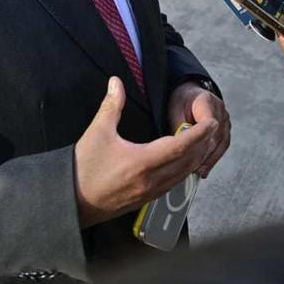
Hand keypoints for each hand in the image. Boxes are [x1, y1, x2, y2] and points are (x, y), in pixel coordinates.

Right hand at [72, 78, 223, 227]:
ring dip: (196, 158)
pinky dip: (185, 170)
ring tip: (205, 142)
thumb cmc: (82, 168)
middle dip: (204, 144)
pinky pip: (175, 184)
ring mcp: (150, 193)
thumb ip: (112, 106)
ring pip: (184, 174)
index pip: (181, 146)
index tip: (212, 122)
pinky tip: (186, 161)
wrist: (70, 202)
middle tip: (213, 128)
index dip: (200, 133)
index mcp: (142, 162)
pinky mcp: (147, 200)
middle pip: (189, 161)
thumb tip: (116, 81)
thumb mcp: (97, 132)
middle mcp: (151, 180)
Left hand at [166, 81, 230, 178]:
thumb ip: (180, 127)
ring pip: (222, 142)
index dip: (203, 137)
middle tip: (194, 167)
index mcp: (206, 100)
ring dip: (211, 158)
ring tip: (200, 171)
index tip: (195, 151)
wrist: (189, 97)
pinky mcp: (226, 129)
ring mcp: (225, 119)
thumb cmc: (180, 103)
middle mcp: (220, 109)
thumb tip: (182, 145)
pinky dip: (214, 157)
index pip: (209, 120)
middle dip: (205, 152)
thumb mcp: (175, 111)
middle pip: (216, 134)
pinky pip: (223, 145)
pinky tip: (205, 168)